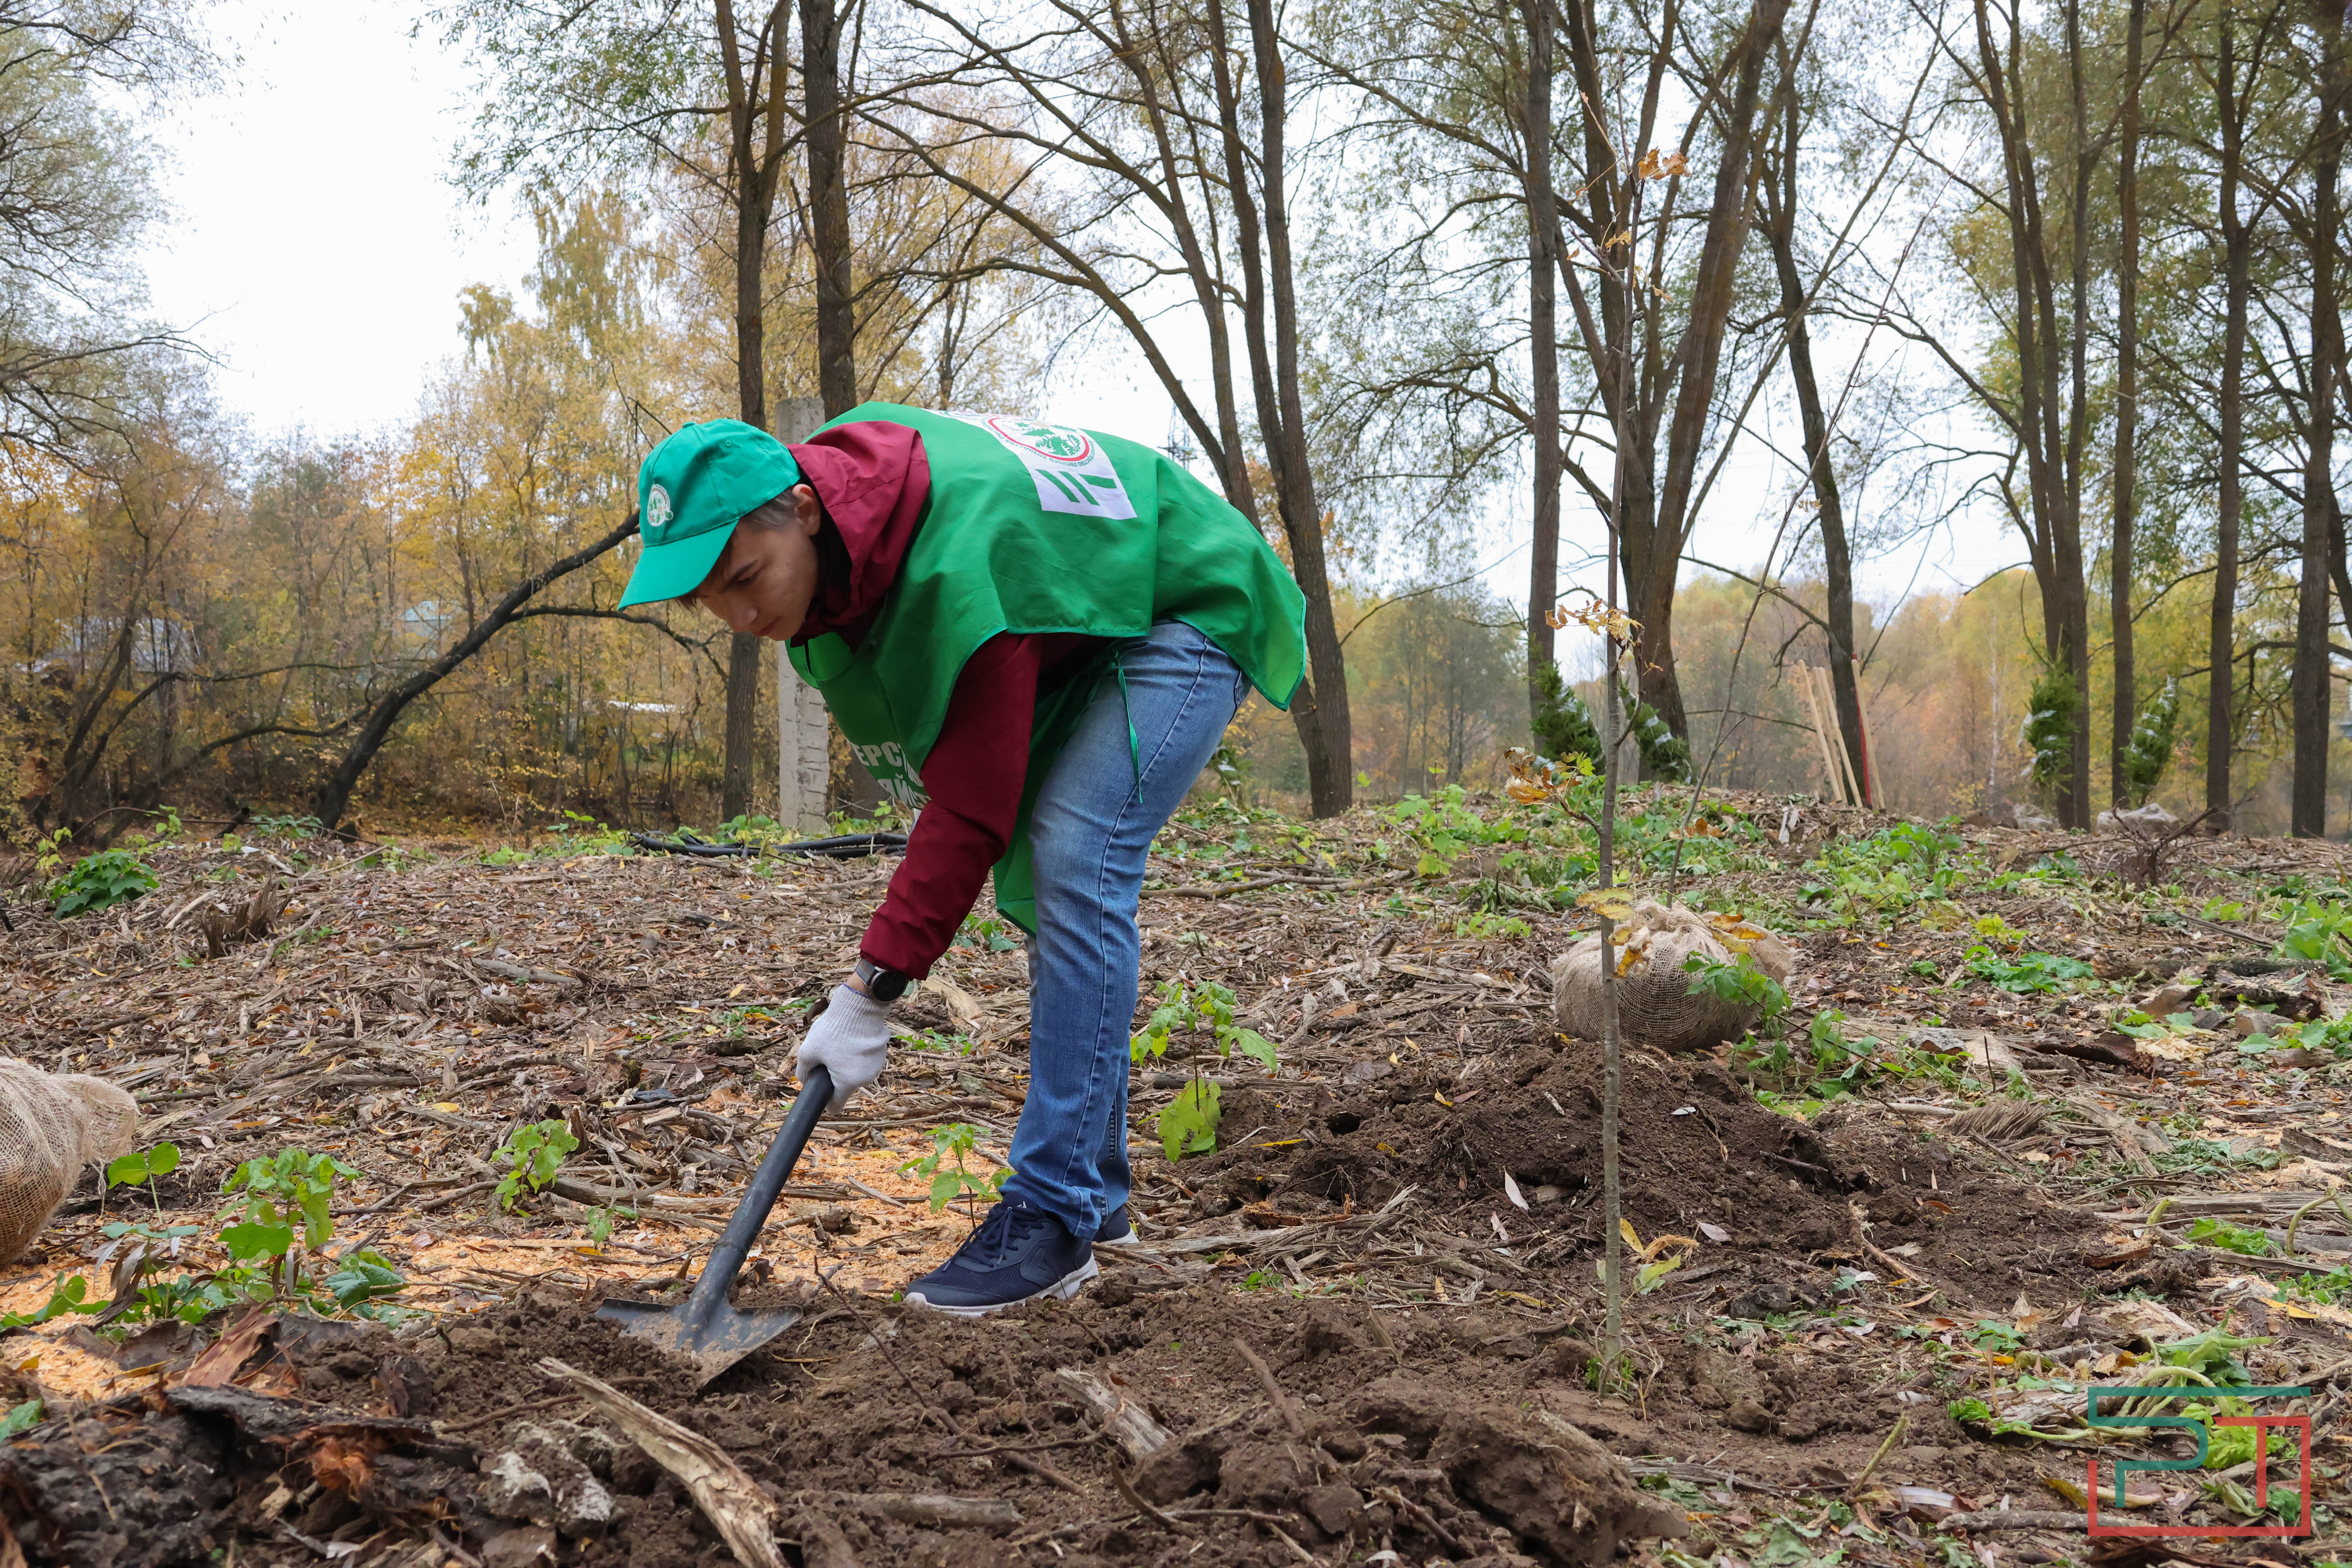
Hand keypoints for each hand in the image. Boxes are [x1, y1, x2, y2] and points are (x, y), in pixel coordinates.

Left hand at [793, 983, 891, 1112]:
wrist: (859, 1008)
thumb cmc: (833, 1031)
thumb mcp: (808, 1051)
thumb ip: (803, 1071)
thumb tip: (804, 1080)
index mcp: (847, 1083)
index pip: (836, 1106)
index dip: (826, 1101)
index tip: (822, 1089)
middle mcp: (865, 1079)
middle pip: (846, 1086)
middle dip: (836, 1076)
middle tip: (829, 1056)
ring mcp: (876, 1066)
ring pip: (857, 1072)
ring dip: (849, 1064)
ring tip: (841, 1044)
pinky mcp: (882, 1053)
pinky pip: (866, 1060)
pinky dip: (859, 1054)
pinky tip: (853, 1039)